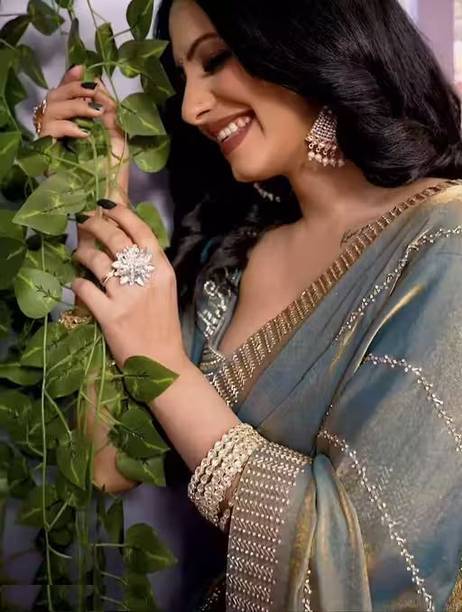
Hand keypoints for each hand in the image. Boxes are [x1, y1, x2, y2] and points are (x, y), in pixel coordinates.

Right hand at [43, 64, 128, 203]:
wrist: (108, 199)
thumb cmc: (115, 172)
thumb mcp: (117, 135)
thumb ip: (109, 111)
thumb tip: (99, 86)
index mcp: (76, 122)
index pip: (65, 94)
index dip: (70, 79)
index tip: (83, 70)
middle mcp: (61, 130)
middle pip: (54, 97)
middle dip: (73, 89)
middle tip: (93, 93)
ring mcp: (53, 142)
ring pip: (50, 110)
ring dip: (74, 106)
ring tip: (95, 114)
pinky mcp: (47, 155)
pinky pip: (49, 131)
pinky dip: (67, 127)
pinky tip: (84, 133)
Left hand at [72, 202, 189, 373]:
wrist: (161, 362)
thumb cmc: (163, 325)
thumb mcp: (165, 289)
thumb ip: (149, 265)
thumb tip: (124, 240)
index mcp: (162, 270)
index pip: (140, 231)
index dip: (121, 213)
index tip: (105, 205)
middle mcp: (145, 278)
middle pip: (115, 239)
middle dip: (93, 225)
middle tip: (83, 222)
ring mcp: (127, 296)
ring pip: (96, 261)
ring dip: (82, 252)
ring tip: (78, 254)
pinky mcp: (110, 315)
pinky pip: (85, 289)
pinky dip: (77, 284)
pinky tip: (78, 284)